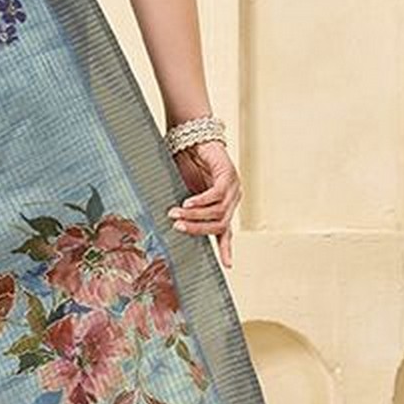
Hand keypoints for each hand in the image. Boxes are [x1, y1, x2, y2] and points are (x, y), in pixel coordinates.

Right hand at [167, 138, 241, 269]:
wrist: (190, 138)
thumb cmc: (185, 164)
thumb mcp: (183, 191)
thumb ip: (184, 208)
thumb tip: (170, 225)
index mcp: (224, 205)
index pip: (226, 231)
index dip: (226, 248)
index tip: (227, 265)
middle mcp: (232, 199)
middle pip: (220, 225)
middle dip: (196, 228)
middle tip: (176, 227)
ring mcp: (233, 187)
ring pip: (217, 212)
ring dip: (194, 215)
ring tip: (175, 213)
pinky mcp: (228, 175)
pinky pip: (216, 195)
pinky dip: (200, 201)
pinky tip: (186, 203)